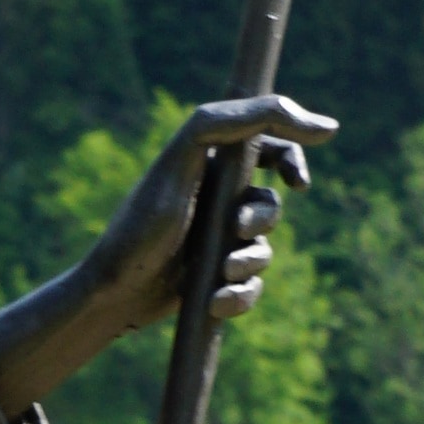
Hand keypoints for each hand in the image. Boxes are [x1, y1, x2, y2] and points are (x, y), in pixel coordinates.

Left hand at [0, 91, 335, 411]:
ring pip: (263, 249)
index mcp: (207, 164)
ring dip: (247, 262)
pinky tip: (216, 302)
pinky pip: (252, 286)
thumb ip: (229, 124)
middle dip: (261, 219)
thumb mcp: (182, 160)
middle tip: (235, 228)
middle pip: (271, 203)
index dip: (292, 160)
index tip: (298, 183)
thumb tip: (311, 121)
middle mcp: (215, 200)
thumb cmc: (141, 224)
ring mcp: (217, 241)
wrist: (112, 294)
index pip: (268, 147)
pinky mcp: (216, 279)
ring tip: (219, 273)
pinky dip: (239, 295)